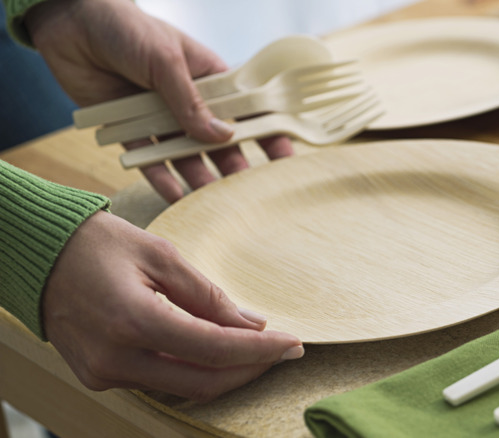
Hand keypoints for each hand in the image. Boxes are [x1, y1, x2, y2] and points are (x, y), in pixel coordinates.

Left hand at [25, 0, 293, 202]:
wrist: (69, 20)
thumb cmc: (127, 27)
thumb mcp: (166, 61)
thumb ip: (191, 103)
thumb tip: (223, 137)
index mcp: (207, 78)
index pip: (244, 109)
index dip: (265, 132)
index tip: (283, 158)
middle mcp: (188, 101)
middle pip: (217, 140)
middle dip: (233, 165)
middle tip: (247, 193)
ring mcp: (160, 117)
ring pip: (184, 154)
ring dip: (198, 177)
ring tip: (212, 203)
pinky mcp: (129, 130)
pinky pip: (148, 159)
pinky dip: (160, 178)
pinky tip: (175, 197)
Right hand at [43, 211, 302, 400]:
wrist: (39, 253)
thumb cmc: (99, 243)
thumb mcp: (162, 255)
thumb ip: (209, 295)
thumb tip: (252, 324)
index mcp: (133, 320)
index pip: (215, 349)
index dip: (261, 351)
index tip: (293, 343)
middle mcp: (116, 358)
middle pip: (203, 382)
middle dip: (250, 369)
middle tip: (282, 350)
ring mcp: (103, 373)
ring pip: (183, 387)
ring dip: (224, 371)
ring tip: (254, 347)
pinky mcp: (99, 376)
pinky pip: (159, 381)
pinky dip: (192, 368)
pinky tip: (213, 348)